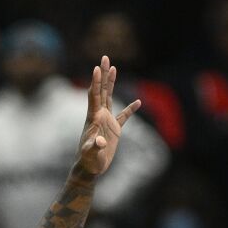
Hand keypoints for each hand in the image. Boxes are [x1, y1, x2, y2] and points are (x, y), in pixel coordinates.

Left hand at [75, 55, 139, 177]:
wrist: (90, 169)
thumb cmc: (88, 162)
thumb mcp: (91, 154)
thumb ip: (94, 146)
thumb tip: (100, 141)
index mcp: (94, 118)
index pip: (94, 95)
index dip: (96, 82)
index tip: (97, 67)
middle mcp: (99, 116)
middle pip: (101, 90)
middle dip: (103, 74)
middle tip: (104, 57)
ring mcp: (106, 121)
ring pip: (109, 97)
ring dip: (112, 83)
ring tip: (113, 68)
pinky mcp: (114, 130)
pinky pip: (123, 116)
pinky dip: (130, 109)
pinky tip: (138, 102)